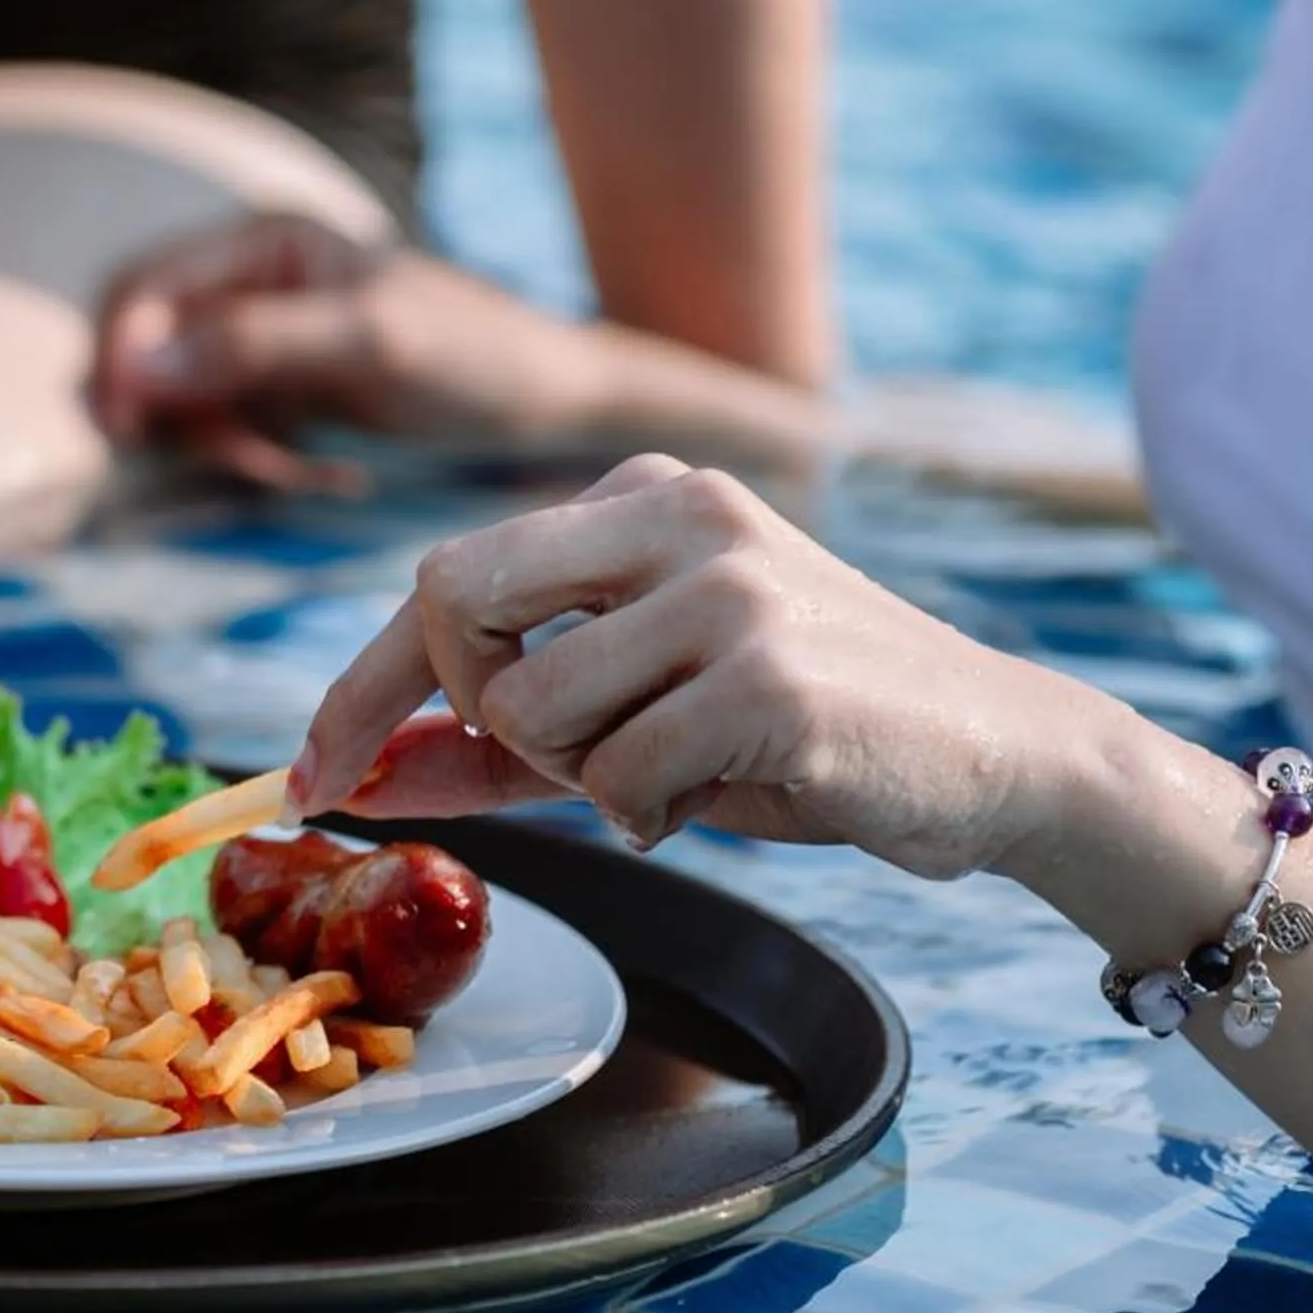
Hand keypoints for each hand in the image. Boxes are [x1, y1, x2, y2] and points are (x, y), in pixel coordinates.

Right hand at [90, 211, 603, 482]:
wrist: (550, 403)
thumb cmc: (475, 354)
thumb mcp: (369, 342)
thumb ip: (252, 344)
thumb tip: (135, 368)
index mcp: (262, 238)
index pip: (142, 287)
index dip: (120, 353)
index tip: (130, 424)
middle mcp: (248, 279)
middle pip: (146, 346)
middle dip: (177, 413)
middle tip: (250, 464)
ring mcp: (259, 339)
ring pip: (180, 400)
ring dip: (226, 449)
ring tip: (304, 474)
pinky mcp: (278, 392)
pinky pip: (225, 431)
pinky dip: (257, 462)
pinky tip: (324, 476)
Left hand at [285, 454, 1125, 882]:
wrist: (1002, 759)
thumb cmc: (798, 737)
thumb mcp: (630, 721)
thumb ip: (489, 745)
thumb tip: (358, 779)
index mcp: (640, 496)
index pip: (440, 575)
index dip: (361, 685)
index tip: (309, 777)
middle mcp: (678, 512)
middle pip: (449, 599)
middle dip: (472, 713)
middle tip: (557, 766)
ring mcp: (727, 585)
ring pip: (529, 709)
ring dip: (580, 781)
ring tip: (676, 772)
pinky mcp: (769, 675)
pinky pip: (618, 778)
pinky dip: (650, 816)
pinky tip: (729, 793)